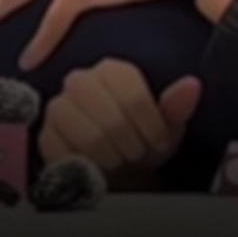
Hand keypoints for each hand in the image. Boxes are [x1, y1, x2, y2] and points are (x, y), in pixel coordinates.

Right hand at [38, 59, 201, 178]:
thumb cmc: (142, 139)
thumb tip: (191, 85)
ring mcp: (58, 107)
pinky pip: (68, 154)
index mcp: (113, 70)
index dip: (151, 128)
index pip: (134, 98)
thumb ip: (177, 105)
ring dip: (112, 157)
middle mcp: (81, 81)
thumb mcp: (167, 124)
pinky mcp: (45, 134)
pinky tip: (97, 166)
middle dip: (132, 145)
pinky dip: (89, 167)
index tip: (158, 142)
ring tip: (120, 159)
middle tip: (137, 153)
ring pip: (90, 137)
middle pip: (112, 119)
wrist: (117, 166)